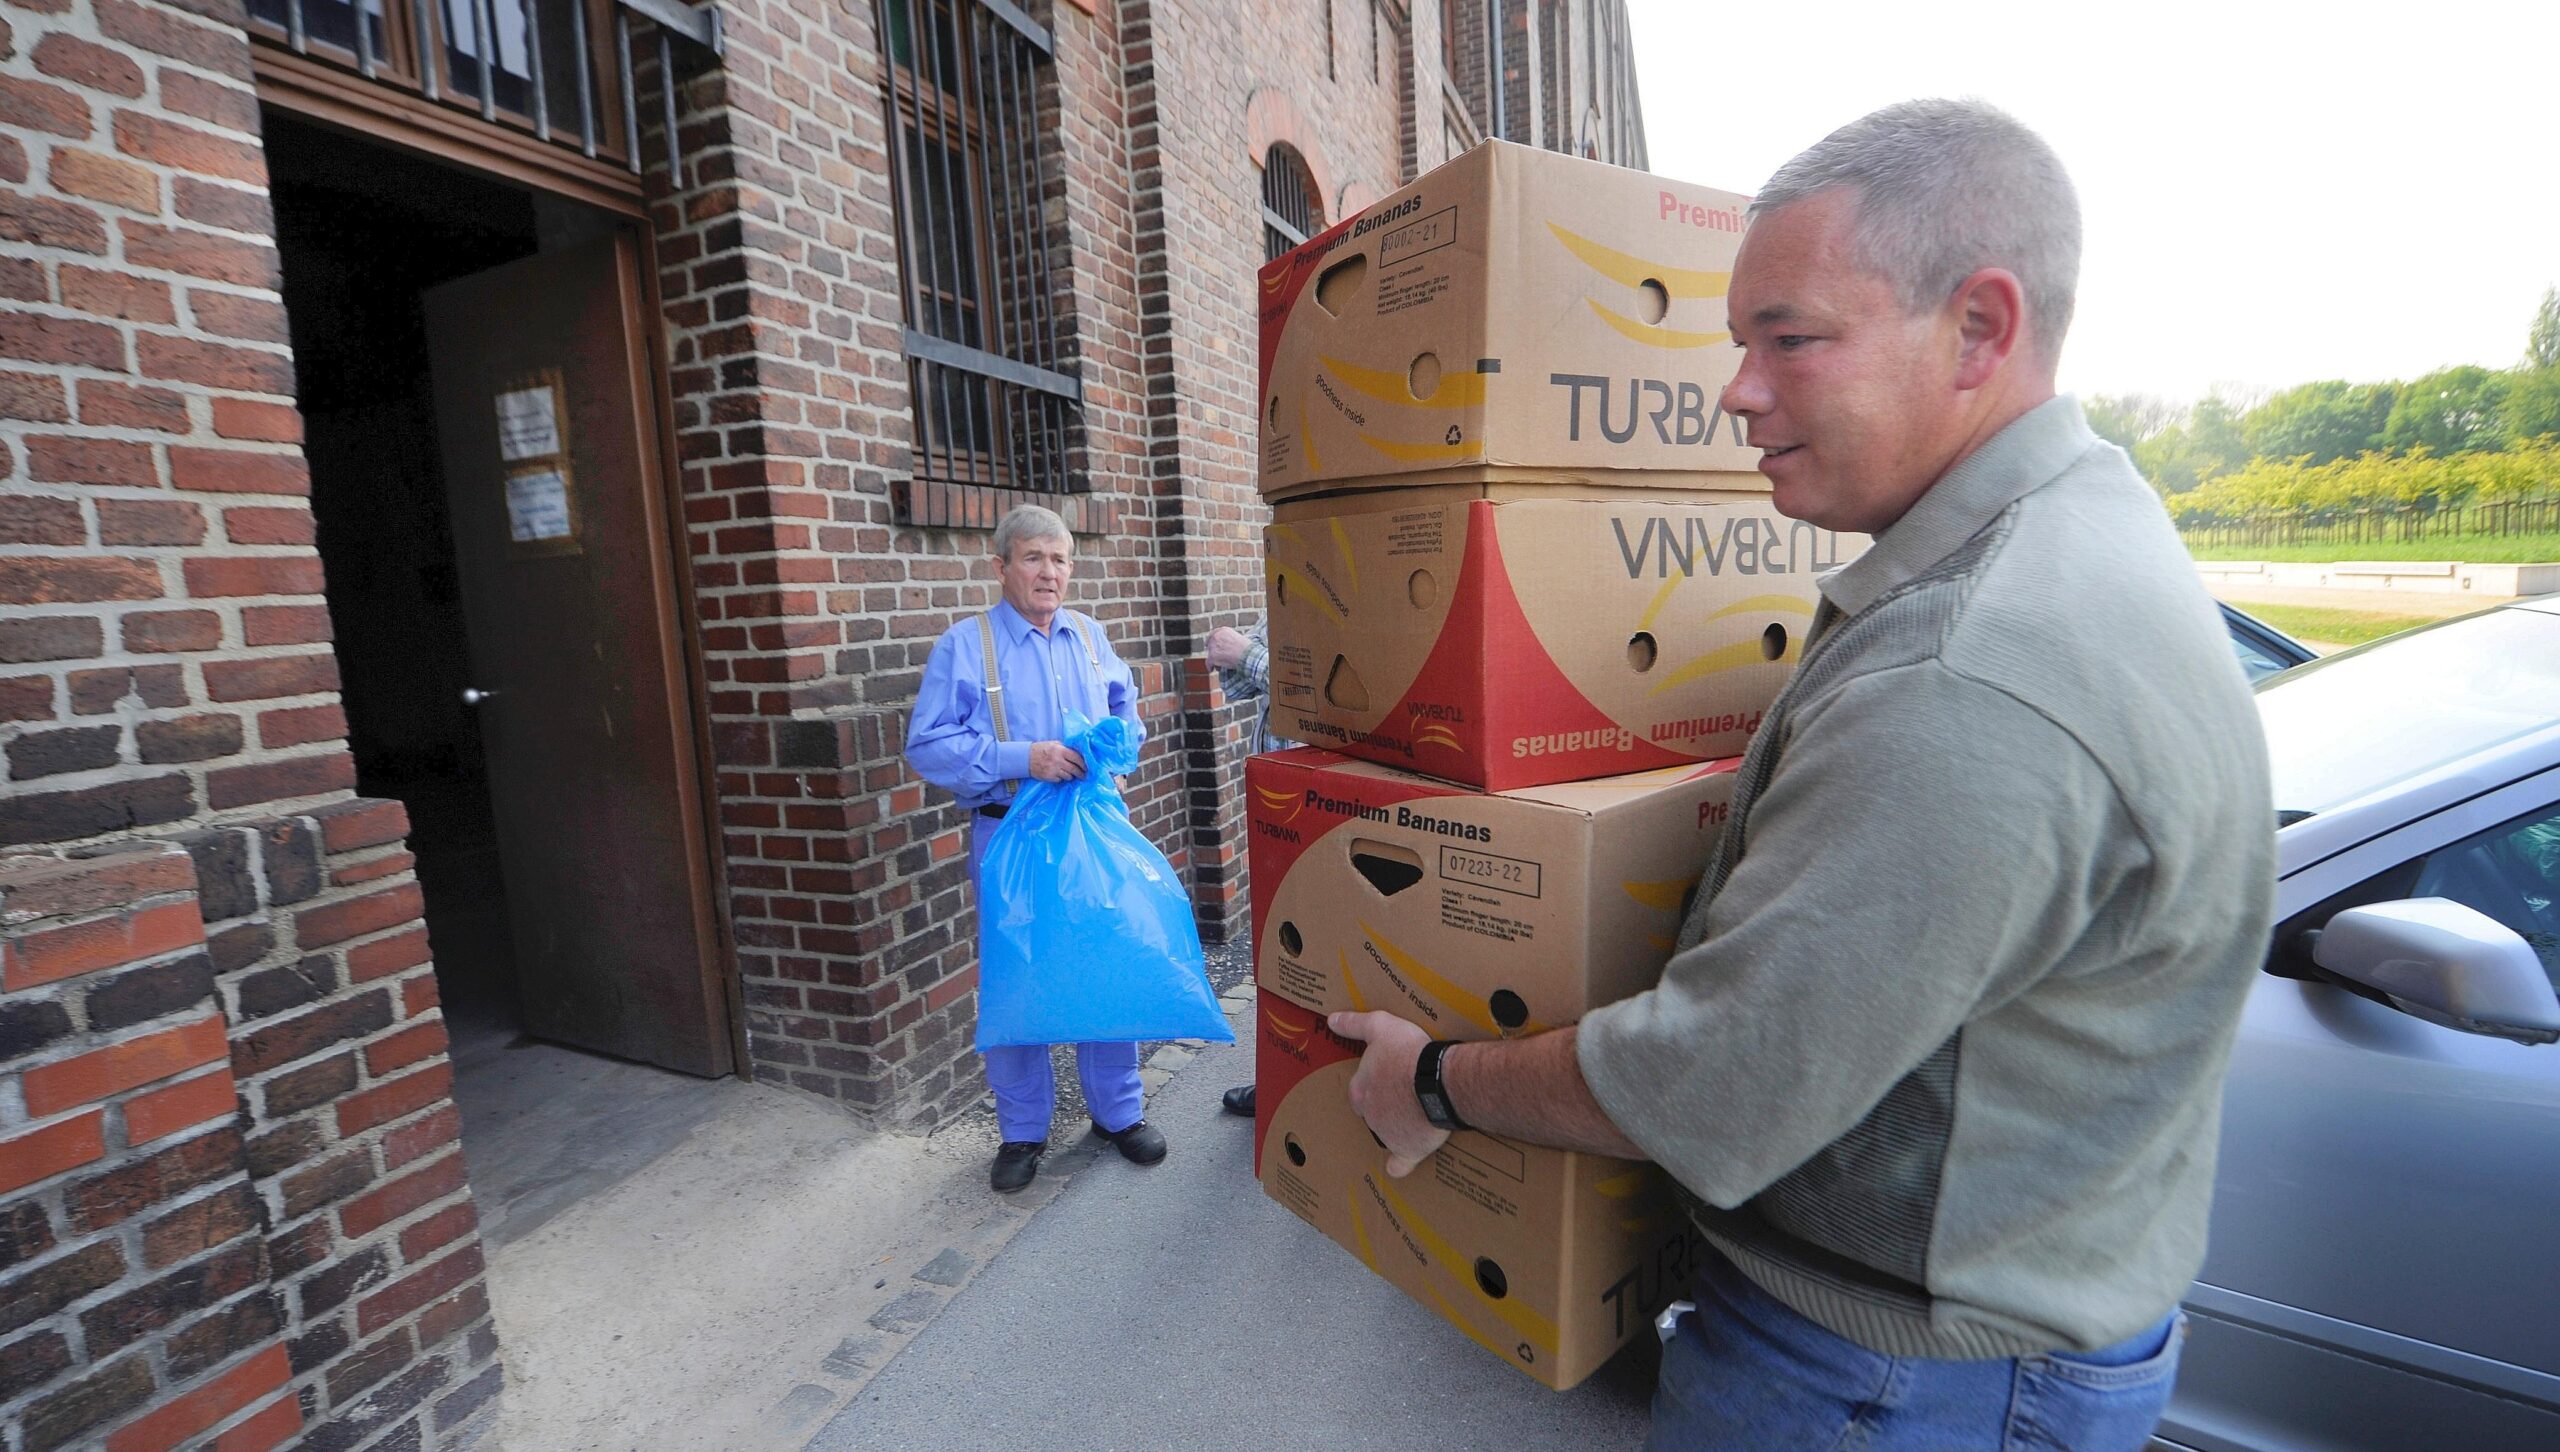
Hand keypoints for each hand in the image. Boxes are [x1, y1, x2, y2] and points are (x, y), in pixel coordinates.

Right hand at [1027, 741, 1085, 781]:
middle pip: (1074, 769)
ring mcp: (1053, 770)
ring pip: (1068, 776)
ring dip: (1071, 776)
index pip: (1077, 758)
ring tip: (1071, 774)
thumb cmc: (1041, 749)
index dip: (1083, 763)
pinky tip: (1060, 775)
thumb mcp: (1054, 744)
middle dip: (1080, 773)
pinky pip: (1060, 780)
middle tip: (1083, 775)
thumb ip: (1065, 748)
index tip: (1086, 767)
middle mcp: (1058, 760)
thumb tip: (1078, 753)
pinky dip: (1062, 778)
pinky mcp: (1049, 777)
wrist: (1025, 758)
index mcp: (1060, 750)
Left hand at [1205, 626, 1249, 670]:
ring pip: (1210, 654)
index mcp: (1223, 630)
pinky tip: (1212, 669)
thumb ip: (1229, 640)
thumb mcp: (1238, 638)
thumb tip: (1226, 646)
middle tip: (1218, 658)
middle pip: (1210, 645)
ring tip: (1220, 665)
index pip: (1214, 634)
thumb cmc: (1247, 649)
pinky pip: (1209, 662)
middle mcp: (1216, 636)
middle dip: (1213, 651)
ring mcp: (1213, 646)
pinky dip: (1210, 666)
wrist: (1247, 654)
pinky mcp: (1212, 656)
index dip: (1211, 640)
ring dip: (1214, 660)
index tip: (1209, 644)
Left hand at [1329, 1011, 1449, 1177]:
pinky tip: (1398, 1166)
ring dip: (1398, 1126)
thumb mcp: (1381, 1026)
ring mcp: (1387, 1134)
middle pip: (1373, 1112)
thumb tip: (1331, 1019)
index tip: (1388, 1078)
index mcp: (1360, 1089)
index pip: (1360, 1090)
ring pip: (1388, 1133)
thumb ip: (1355, 1024)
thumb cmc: (1409, 1053)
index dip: (1374, 1083)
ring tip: (1419, 1114)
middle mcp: (1369, 1114)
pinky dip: (1399, 1165)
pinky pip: (1401, 1162)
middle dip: (1385, 1106)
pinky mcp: (1407, 1149)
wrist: (1436, 1080)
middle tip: (1405, 1094)